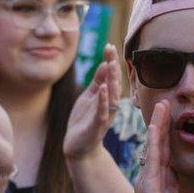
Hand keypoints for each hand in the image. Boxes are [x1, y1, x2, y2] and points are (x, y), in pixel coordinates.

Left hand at [64, 44, 120, 159]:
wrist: (78, 147)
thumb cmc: (84, 120)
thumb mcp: (89, 97)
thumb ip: (98, 81)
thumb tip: (105, 63)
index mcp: (107, 97)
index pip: (111, 76)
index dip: (111, 61)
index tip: (109, 45)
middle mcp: (110, 105)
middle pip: (115, 83)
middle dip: (114, 66)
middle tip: (112, 49)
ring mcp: (105, 115)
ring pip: (112, 95)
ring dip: (112, 80)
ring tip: (111, 64)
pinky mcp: (98, 125)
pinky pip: (102, 111)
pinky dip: (103, 99)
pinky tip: (103, 88)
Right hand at [132, 101, 185, 192]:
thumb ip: (171, 185)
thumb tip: (174, 175)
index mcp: (161, 178)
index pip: (165, 150)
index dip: (168, 132)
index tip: (171, 116)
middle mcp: (152, 173)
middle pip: (158, 142)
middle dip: (161, 122)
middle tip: (164, 102)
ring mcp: (148, 176)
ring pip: (154, 145)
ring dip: (157, 124)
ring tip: (160, 106)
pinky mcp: (148, 183)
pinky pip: (152, 157)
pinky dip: (154, 141)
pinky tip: (156, 127)